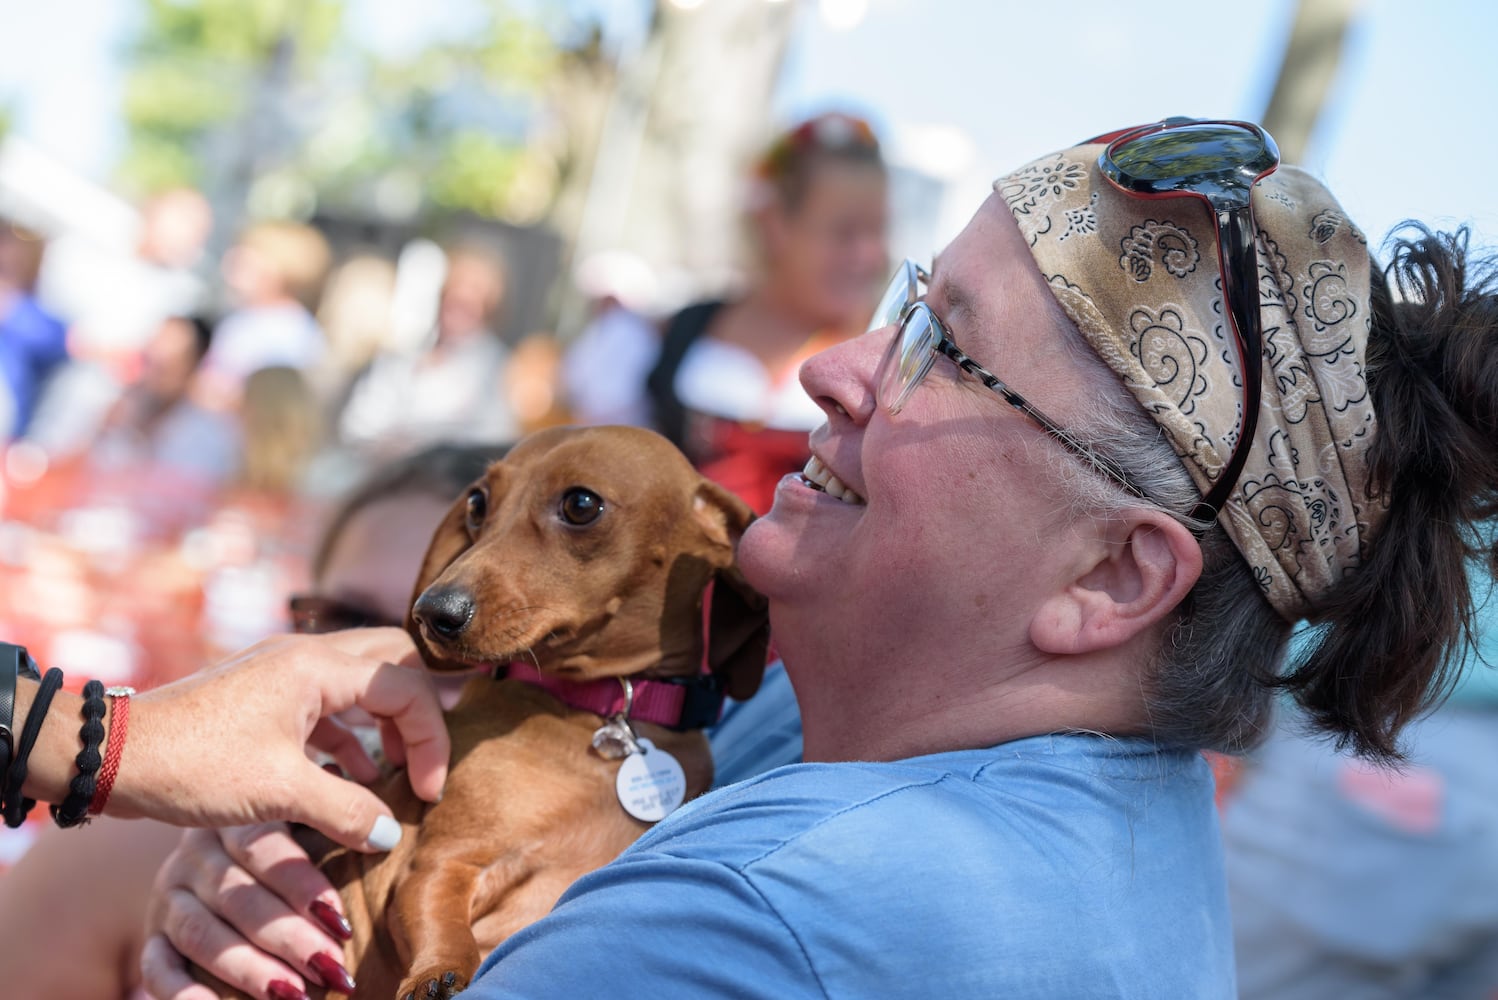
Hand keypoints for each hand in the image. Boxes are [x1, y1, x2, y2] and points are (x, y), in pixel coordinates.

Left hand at [114, 628, 447, 851]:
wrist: (112, 757)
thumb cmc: (194, 766)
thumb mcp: (279, 793)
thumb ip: (346, 809)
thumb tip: (390, 833)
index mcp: (317, 666)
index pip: (407, 686)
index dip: (431, 739)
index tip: (428, 791)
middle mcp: (304, 654)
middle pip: (393, 660)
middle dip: (419, 711)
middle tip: (426, 757)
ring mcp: (281, 670)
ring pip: (360, 680)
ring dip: (385, 722)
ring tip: (395, 774)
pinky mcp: (262, 694)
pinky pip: (328, 702)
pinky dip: (350, 734)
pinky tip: (351, 775)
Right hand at [141, 823, 349, 999]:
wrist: (217, 839)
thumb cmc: (285, 834)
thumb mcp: (302, 816)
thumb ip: (337, 818)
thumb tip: (386, 835)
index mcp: (235, 817)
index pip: (262, 847)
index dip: (302, 885)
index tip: (340, 920)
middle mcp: (196, 853)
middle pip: (238, 898)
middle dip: (288, 937)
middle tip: (330, 966)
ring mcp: (169, 895)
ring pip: (203, 934)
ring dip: (250, 969)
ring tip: (295, 995)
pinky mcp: (153, 933)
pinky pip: (158, 967)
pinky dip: (183, 994)